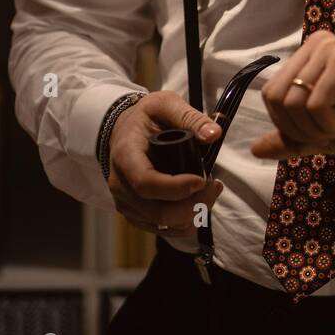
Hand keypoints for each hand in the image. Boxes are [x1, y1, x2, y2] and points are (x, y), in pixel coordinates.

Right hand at [107, 91, 223, 235]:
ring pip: (162, 225)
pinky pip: (163, 229)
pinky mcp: (136, 214)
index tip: (202, 179)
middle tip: (215, 185)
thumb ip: (190, 117)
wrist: (124, 131)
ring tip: (211, 190)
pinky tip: (199, 202)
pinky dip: (186, 221)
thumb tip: (214, 135)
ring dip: (193, 213)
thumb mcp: (165, 104)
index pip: (146, 183)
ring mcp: (126, 203)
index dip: (176, 188)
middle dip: (193, 204)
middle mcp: (120, 185)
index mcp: (125, 156)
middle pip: (158, 211)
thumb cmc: (146, 117)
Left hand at [251, 30, 334, 159]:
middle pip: (276, 99)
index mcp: (305, 57)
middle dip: (302, 130)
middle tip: (334, 131)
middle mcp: (314, 45)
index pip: (269, 95)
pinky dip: (331, 124)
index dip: (289, 126)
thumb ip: (291, 139)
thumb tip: (254, 149)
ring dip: (319, 128)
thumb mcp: (323, 136)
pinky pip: (316, 104)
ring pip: (294, 103)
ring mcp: (329, 49)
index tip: (323, 130)